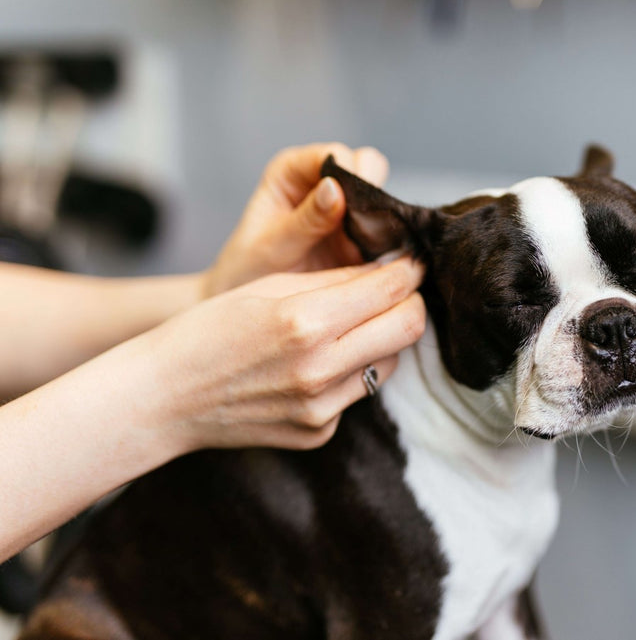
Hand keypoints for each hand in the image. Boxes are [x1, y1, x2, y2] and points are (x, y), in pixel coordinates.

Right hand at [144, 257, 425, 451]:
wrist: (164, 397)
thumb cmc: (208, 331)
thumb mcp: (268, 287)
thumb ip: (335, 280)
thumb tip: (389, 270)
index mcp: (306, 322)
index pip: (392, 290)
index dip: (408, 270)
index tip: (410, 262)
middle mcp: (321, 370)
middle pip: (409, 328)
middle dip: (410, 303)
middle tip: (397, 291)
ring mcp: (322, 408)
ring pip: (389, 362)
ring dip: (380, 339)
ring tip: (346, 328)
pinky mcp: (319, 433)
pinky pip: (356, 394)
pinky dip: (347, 374)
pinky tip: (313, 366)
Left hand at [202, 143, 389, 296]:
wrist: (255, 311)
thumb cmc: (249, 269)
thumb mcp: (273, 245)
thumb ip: (305, 220)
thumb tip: (334, 189)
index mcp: (294, 171)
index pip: (334, 155)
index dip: (351, 171)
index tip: (355, 201)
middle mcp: (323, 183)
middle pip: (367, 168)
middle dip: (373, 193)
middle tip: (367, 226)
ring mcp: (346, 211)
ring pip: (383, 199)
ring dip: (384, 220)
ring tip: (372, 248)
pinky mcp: (361, 238)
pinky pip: (387, 231)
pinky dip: (389, 243)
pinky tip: (381, 260)